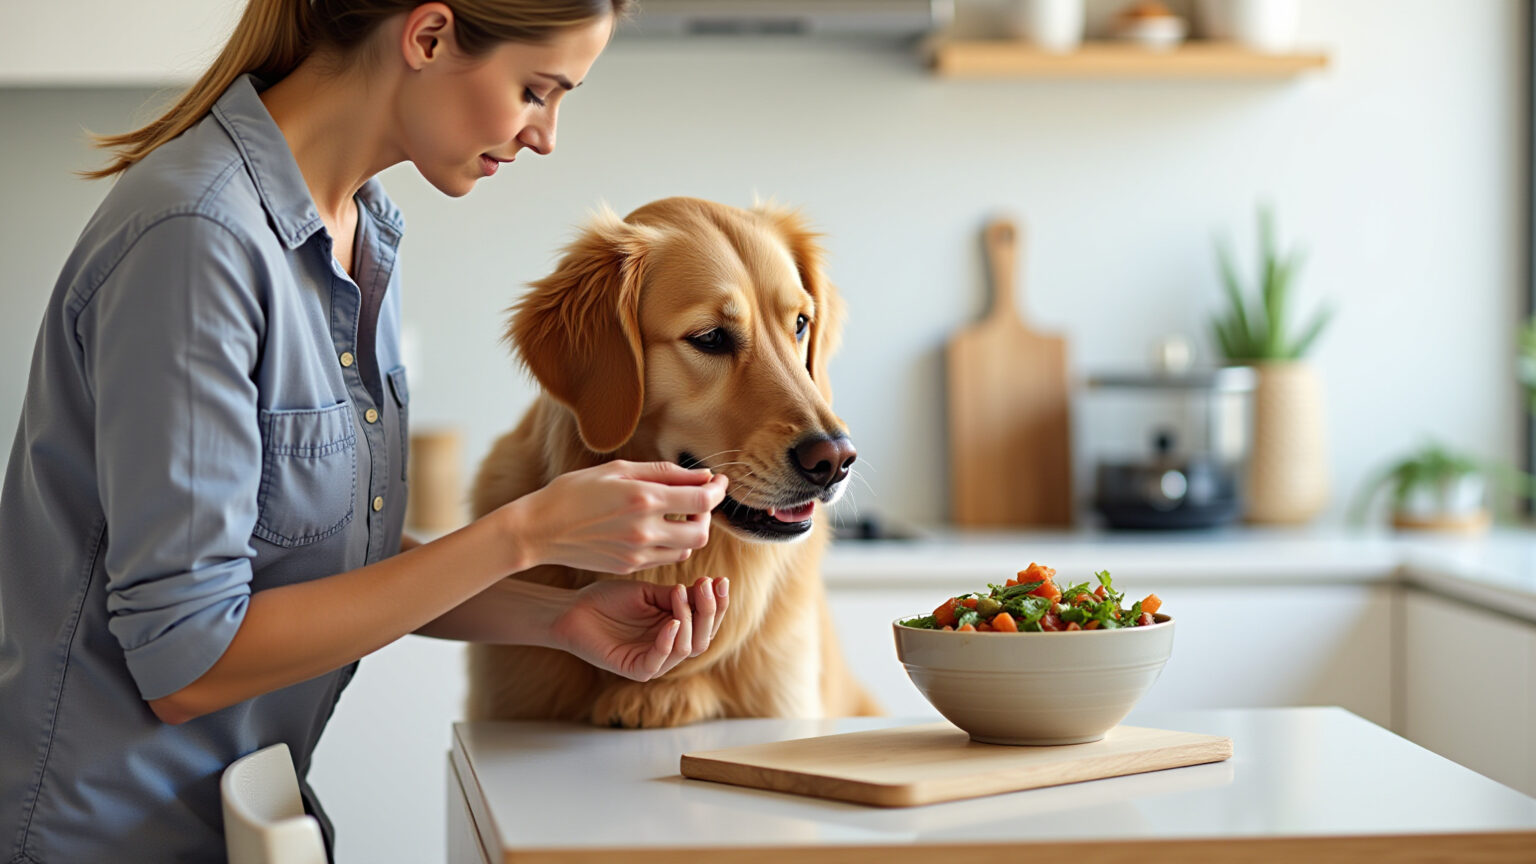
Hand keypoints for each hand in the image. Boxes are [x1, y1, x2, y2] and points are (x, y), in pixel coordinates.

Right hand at [506, 461, 728, 573]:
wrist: (539, 530)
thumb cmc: (574, 491)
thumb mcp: (618, 469)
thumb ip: (663, 472)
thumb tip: (702, 475)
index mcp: (644, 499)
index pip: (703, 499)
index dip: (718, 489)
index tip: (719, 481)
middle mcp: (645, 530)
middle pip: (702, 531)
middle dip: (707, 514)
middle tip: (697, 499)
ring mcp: (638, 553)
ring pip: (687, 549)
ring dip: (691, 532)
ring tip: (677, 514)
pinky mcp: (630, 567)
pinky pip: (666, 558)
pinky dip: (672, 544)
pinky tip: (658, 529)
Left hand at [553, 576, 729, 680]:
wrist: (572, 609)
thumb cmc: (608, 599)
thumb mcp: (648, 593)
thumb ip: (677, 596)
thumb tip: (709, 588)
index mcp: (675, 629)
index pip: (707, 622)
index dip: (718, 603)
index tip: (721, 579)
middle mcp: (668, 647)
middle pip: (704, 638)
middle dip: (709, 611)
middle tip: (705, 584)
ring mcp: (653, 660)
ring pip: (687, 649)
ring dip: (690, 621)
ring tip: (680, 594)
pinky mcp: (635, 669)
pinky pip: (659, 661)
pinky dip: (668, 642)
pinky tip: (671, 622)